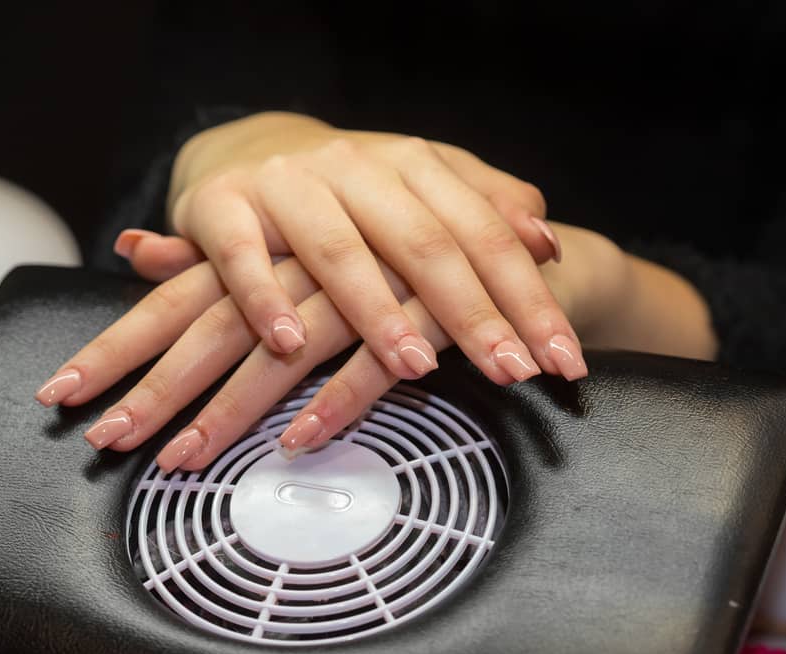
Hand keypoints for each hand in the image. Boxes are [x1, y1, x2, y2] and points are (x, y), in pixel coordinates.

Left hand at [35, 223, 611, 470]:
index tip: (64, 391)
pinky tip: (297, 443)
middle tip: (105, 440)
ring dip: (230, 410)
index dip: (122, 343)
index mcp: (268, 235)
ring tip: (180, 460)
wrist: (496, 229)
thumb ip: (215, 251)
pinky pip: (370, 363)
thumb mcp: (298, 236)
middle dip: (157, 387)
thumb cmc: (379, 240)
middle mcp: (302, 254)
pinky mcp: (418, 312)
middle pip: (215, 326)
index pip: (180, 296)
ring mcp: (360, 282)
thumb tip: (132, 250)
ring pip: (283, 351)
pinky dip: (335, 402)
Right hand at [155, 111, 584, 384]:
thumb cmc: (353, 189)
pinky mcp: (222, 206)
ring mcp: (289, 184)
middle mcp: (357, 168)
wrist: (250, 148)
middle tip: (512, 373)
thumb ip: (487, 207)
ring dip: (376, 312)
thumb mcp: (424, 188)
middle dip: (473, 314)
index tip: (562, 361)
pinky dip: (262, 298)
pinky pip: (241, 255)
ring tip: (417, 365)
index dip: (528, 299)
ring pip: (339, 250)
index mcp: (415, 164)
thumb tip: (547, 243)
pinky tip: (288, 343)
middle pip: (424, 244)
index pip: (486, 235)